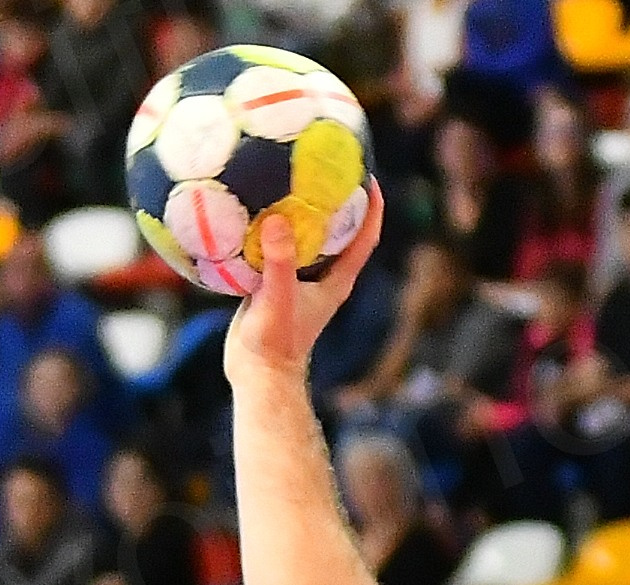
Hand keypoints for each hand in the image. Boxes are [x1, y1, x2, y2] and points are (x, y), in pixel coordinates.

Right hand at [223, 186, 386, 388]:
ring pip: (308, 237)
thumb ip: (280, 262)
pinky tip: (256, 207)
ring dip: (303, 211)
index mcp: (336, 281)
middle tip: (327, 166)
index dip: (372, 208)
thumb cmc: (275, 343)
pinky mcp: (276, 282)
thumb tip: (278, 220)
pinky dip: (273, 227)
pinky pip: (279, 247)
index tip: (369, 177)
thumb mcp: (279, 298)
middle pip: (339, 231)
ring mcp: (299, 279)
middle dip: (338, 199)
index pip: (365, 238)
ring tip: (289, 177)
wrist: (257, 373)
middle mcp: (322, 277)